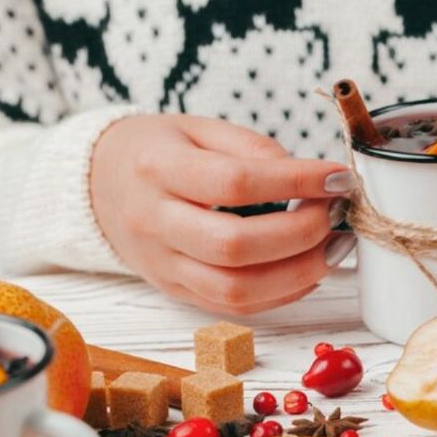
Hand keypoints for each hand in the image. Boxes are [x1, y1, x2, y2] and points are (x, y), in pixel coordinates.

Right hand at [90, 114, 356, 313]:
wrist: (98, 184)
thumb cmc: (159, 151)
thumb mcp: (199, 129)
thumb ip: (252, 149)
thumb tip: (311, 179)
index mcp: (157, 169)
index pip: (235, 183)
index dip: (296, 182)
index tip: (339, 178)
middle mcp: (154, 223)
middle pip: (234, 246)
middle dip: (302, 233)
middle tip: (338, 213)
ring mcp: (163, 266)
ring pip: (235, 290)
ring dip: (299, 273)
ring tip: (334, 246)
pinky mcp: (176, 292)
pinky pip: (234, 307)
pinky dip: (282, 293)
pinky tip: (309, 269)